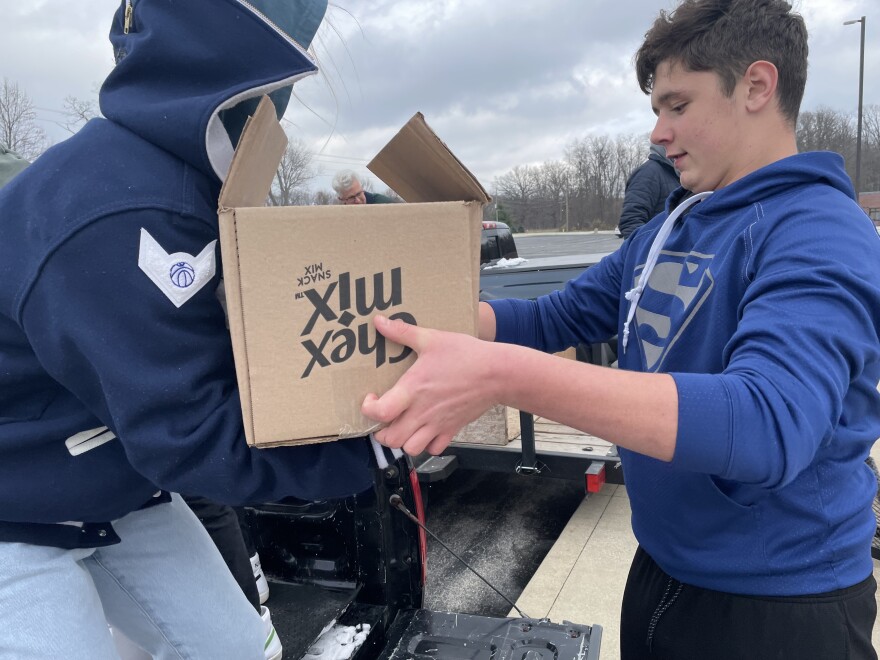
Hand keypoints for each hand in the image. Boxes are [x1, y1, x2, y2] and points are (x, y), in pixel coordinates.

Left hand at [361, 315, 498, 455]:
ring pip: (411, 449)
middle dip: (381, 433)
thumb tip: (379, 321)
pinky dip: (426, 445)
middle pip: (391, 439)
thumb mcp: (432, 338)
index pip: (381, 412)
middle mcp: (422, 412)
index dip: (369, 410)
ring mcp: (438, 424)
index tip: (371, 399)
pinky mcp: (452, 429)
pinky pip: (434, 449)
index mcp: (413, 390)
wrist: (498, 373)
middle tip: (383, 418)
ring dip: (402, 441)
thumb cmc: (466, 355)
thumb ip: (402, 332)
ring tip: (402, 426)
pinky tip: (425, 430)